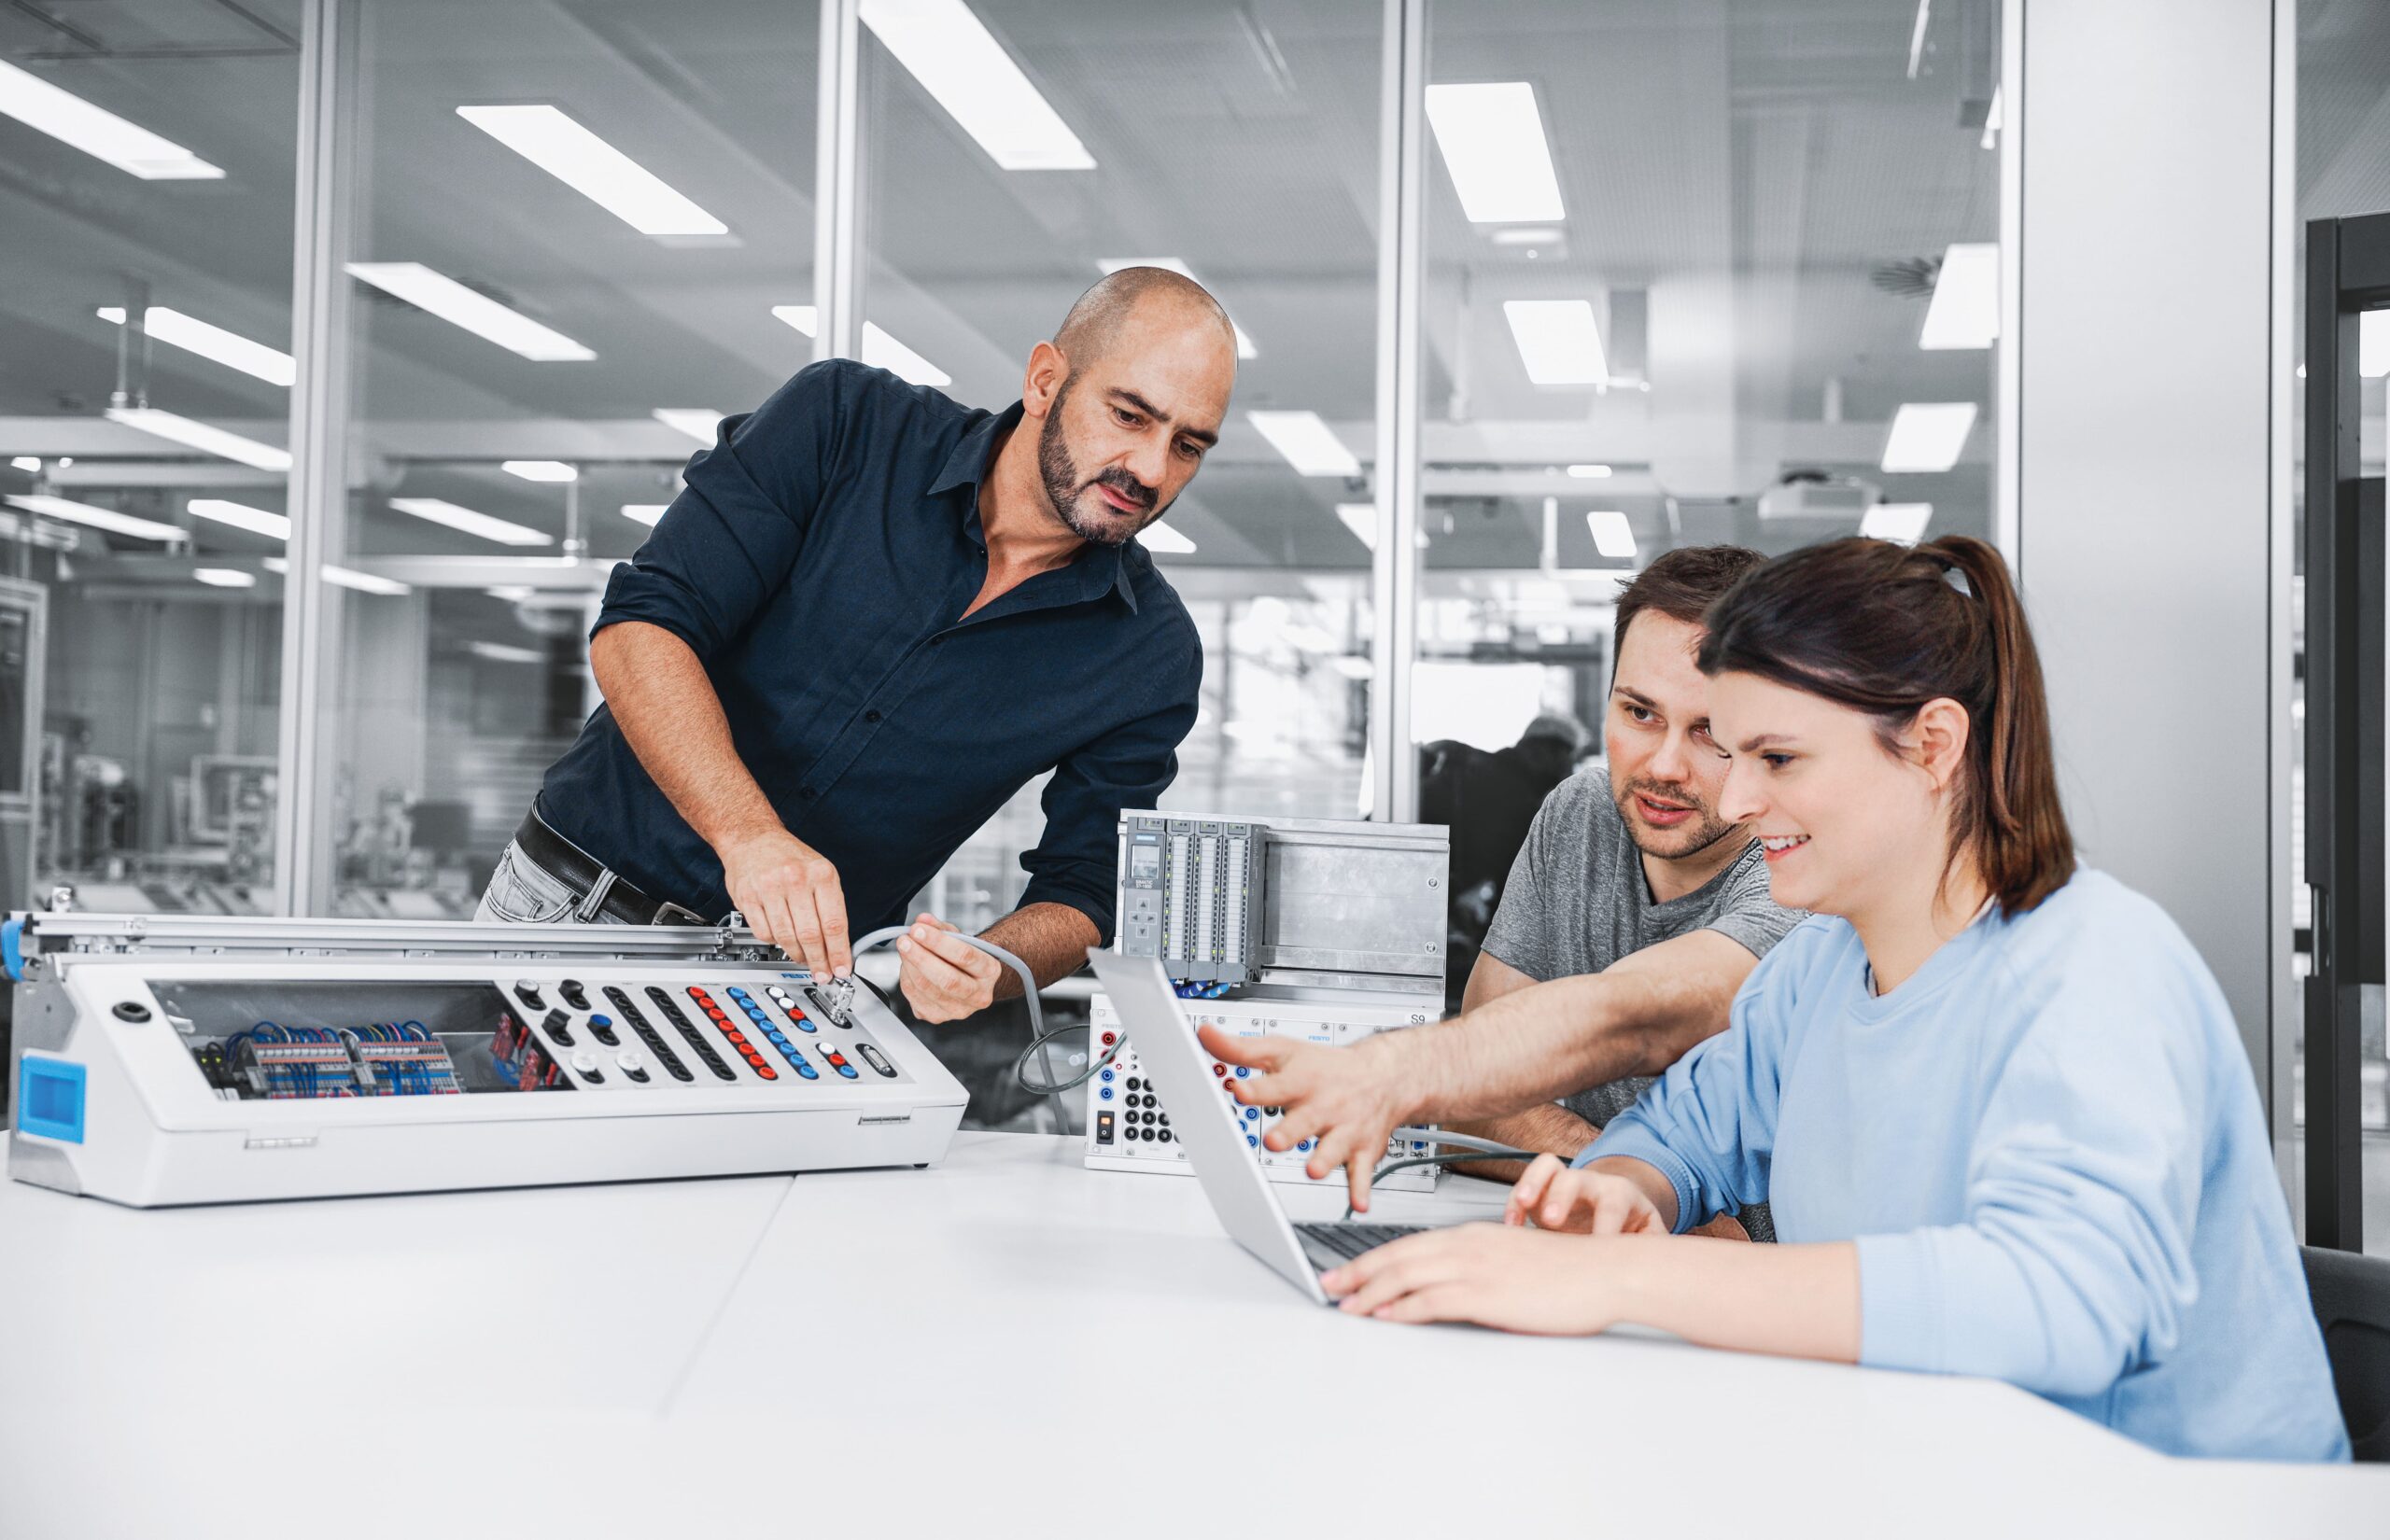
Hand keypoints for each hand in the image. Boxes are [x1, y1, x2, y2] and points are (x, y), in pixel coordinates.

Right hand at [718, 826, 850, 976]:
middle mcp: (796, 880)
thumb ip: (830, 905)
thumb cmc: (789, 857)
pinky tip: (781, 938)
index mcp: (821, 874)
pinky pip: (764, 932)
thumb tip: (839, 944)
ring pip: (787, 937)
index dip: (840, 953)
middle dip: (819, 961)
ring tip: (803, 958)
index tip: (842, 969)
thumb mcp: (819, 871)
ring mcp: (770, 888)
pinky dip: (775, 941)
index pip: (835, 923)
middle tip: (822, 973)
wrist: (751, 837)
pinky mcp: (748, 897)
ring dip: (797, 955)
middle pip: (811, 935)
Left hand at [895, 913, 1002, 1022]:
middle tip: (905, 941)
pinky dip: (906, 979)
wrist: (969, 979)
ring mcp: (958, 1010)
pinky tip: (907, 966)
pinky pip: (915, 998)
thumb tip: (923, 921)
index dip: (938, 942)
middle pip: (947, 979)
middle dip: (921, 957)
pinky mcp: (937, 1017)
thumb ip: (940, 927)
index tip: (918, 930)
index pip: (965, 956)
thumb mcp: (958, 936)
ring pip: (927, 989)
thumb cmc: (964, 957)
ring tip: (904, 948)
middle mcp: (978, 995)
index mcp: (990, 971)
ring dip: (909, 966)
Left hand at [1196, 1025, 1415, 1213]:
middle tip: (1274, 1141)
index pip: (1276, 1085)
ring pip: (1334, 1147)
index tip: (1239, 1091)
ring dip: (1324, 1159)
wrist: (1383, 1075)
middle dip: (1290, 1131)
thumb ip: (1241, 1050)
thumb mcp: (1283, 1051)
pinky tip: (1358, 1206)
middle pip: (1305, 1120)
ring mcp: (1344, 1129)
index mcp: (1302, 1081)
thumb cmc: (1324, 1066)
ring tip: (1313, 1171)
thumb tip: (1204, 1035)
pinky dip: (1361, 1189)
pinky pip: (1362, 1173)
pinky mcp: (1362, 1151)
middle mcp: (1324, 1105)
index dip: (1257, 1089)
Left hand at [1320, 1222, 1630, 1333]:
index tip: (1348, 1273)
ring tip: (1346, 1307)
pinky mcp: (1488, 1293)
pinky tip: (1385, 1318)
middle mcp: (1469, 1245)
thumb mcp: (1515, 1262)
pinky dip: (1402, 1309)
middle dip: (1358, 1273)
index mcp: (1474, 1235)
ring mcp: (1477, 1268)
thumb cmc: (1571, 1272)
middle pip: (1398, 1256)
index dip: (1373, 1260)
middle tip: (1330, 1288)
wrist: (1608, 1271)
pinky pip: (1432, 1300)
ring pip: (1407, 1275)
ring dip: (1370, 1293)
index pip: (1410, 1245)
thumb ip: (1481, 1269)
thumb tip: (1454, 1286)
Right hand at [1502, 1154, 1666, 1235]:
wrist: (1616, 1208)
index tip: (1599, 1249)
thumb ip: (1654, 1246)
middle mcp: (1591, 1183)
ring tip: (1521, 1205)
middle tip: (1553, 1220)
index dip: (1605, 1226)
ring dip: (1531, 1184)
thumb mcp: (1650, 1234)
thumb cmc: (1631, 1226)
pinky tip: (1511, 1226)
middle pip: (1576, 1178)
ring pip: (1546, 1168)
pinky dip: (1513, 1205)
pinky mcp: (1542, 1192)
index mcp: (1621, 1194)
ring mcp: (1564, 1184)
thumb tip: (1661, 1265)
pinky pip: (1524, 1187)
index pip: (1614, 1205)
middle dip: (1563, 1197)